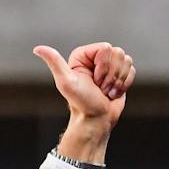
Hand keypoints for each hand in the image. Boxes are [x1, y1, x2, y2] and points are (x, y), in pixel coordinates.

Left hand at [34, 42, 135, 163]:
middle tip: (100, 88)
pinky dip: (125, 84)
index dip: (103, 66)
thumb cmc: (81, 103)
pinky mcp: (120, 75)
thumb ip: (54, 62)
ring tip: (106, 91)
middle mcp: (96, 58)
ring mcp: (110, 66)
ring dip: (118, 81)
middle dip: (110, 75)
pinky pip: (132, 70)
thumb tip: (37, 49)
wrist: (95, 120)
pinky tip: (114, 93)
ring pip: (127, 61)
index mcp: (84, 55)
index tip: (93, 81)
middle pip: (118, 53)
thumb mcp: (66, 82)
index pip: (106, 48)